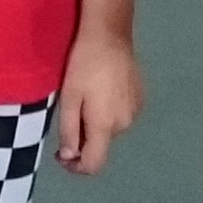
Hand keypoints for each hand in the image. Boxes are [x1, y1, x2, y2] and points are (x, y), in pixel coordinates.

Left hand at [50, 30, 142, 175]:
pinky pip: (121, 116)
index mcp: (105, 126)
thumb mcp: (69, 97)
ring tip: (87, 97)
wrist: (110, 35)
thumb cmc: (84, 65)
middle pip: (101, 145)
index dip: (76, 167)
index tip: (62, 154)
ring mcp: (136, 112)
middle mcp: (125, 124)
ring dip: (97, 123)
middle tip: (72, 110)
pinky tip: (102, 90)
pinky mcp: (141, 99)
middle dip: (84, 137)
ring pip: (111, 130)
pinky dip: (109, 112)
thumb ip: (68, 130)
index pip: (94, 164)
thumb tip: (69, 156)